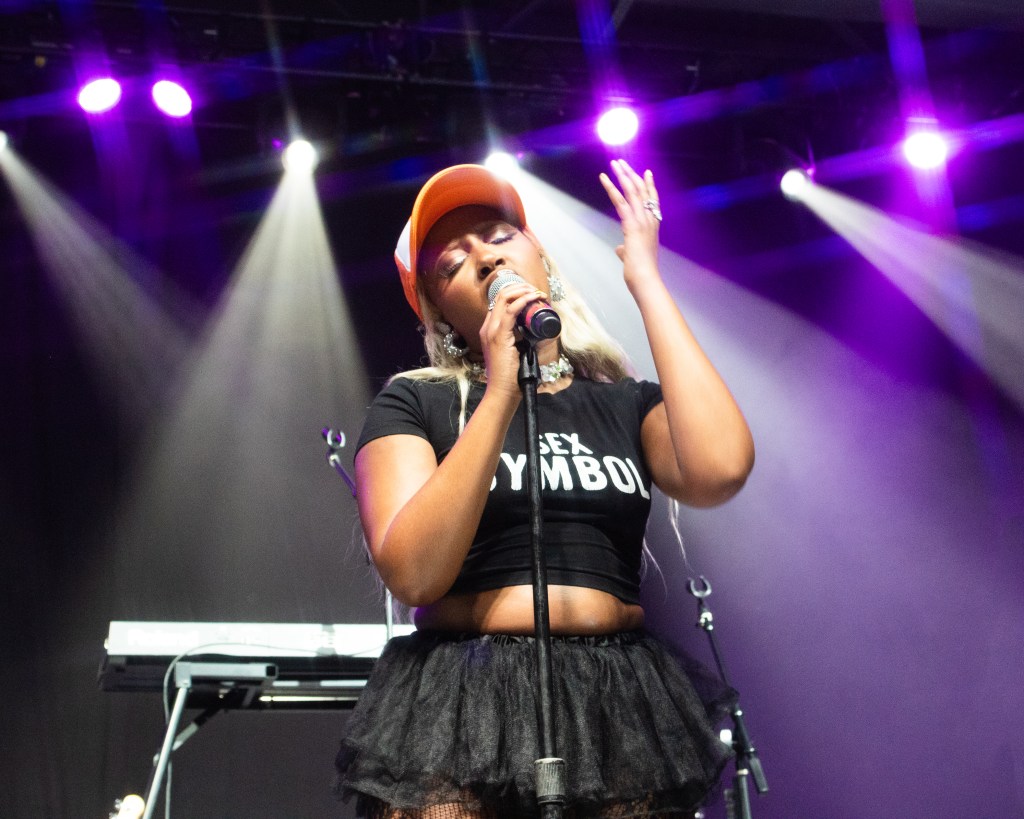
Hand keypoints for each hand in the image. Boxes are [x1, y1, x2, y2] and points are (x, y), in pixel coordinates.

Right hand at [477, 281, 549, 398]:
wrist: (502, 391)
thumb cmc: (512, 375)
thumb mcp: (518, 352)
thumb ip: (524, 340)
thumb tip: (543, 332)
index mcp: (490, 329)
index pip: (500, 302)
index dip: (517, 293)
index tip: (533, 294)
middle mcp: (488, 326)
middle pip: (501, 294)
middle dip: (521, 287)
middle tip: (537, 290)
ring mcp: (491, 330)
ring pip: (505, 297)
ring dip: (524, 291)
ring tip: (538, 293)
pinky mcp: (499, 335)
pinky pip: (511, 310)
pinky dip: (524, 300)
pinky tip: (534, 298)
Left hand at [599, 158, 661, 287]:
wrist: (646, 279)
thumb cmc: (641, 271)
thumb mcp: (633, 257)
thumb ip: (627, 250)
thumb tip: (620, 249)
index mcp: (652, 226)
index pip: (652, 200)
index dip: (649, 185)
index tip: (646, 172)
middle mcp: (649, 220)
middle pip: (641, 191)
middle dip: (631, 174)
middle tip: (622, 163)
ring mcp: (642, 221)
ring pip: (632, 191)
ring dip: (622, 175)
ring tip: (615, 163)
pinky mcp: (631, 225)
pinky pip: (620, 201)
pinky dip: (611, 188)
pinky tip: (604, 177)